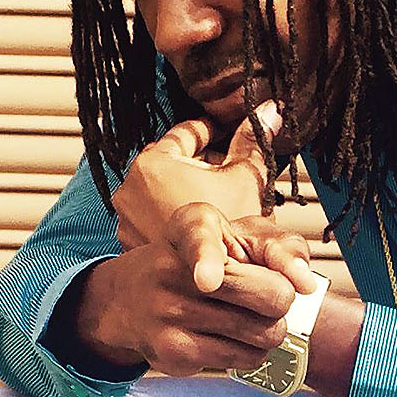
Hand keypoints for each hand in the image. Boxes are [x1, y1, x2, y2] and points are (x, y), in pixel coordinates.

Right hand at [67, 242, 300, 380]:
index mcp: (189, 228)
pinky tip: (231, 337)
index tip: (207, 281)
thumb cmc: (205, 261)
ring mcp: (169, 315)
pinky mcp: (174, 353)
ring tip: (250, 318)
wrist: (128, 298)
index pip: (198, 242)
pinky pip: (245, 358)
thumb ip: (278, 247)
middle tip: (268, 297)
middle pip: (268, 297)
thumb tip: (305, 284)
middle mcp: (171, 270)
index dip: (206, 262)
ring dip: (270, 329)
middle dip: (282, 300)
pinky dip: (252, 351)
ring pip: (264, 333)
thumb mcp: (234, 234)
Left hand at [112, 109, 280, 293]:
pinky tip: (204, 220)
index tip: (229, 131)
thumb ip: (254, 142)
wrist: (211, 288)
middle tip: (230, 166)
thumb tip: (270, 109)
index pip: (187, 132)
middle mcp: (130, 187)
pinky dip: (177, 210)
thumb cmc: (225, 234)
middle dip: (203, 161)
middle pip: (173, 160)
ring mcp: (127, 216)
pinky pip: (155, 213)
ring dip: (190, 187)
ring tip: (220, 195)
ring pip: (164, 189)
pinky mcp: (130, 239)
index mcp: (153, 163)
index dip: (214, 130)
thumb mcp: (245, 180)